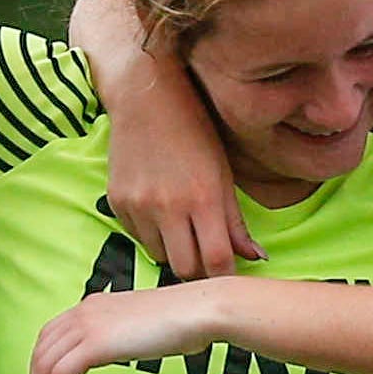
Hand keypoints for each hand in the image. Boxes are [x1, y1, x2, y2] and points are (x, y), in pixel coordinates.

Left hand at [28, 281, 221, 373]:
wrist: (198, 311)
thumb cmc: (181, 320)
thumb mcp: (138, 325)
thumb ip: (119, 335)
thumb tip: (116, 350)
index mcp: (91, 307)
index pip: (49, 338)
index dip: (42, 368)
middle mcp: (83, 313)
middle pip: (40, 354)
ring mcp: (87, 327)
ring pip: (45, 367)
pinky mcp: (95, 345)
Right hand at [108, 100, 258, 281]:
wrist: (146, 97)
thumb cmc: (194, 130)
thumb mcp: (223, 173)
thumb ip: (236, 222)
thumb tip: (255, 257)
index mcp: (203, 198)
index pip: (216, 262)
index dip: (225, 276)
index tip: (229, 276)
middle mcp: (168, 207)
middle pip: (185, 269)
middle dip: (198, 269)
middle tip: (206, 256)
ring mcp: (138, 206)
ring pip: (159, 256)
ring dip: (174, 250)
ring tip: (182, 225)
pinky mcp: (117, 202)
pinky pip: (137, 238)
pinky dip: (152, 234)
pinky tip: (159, 209)